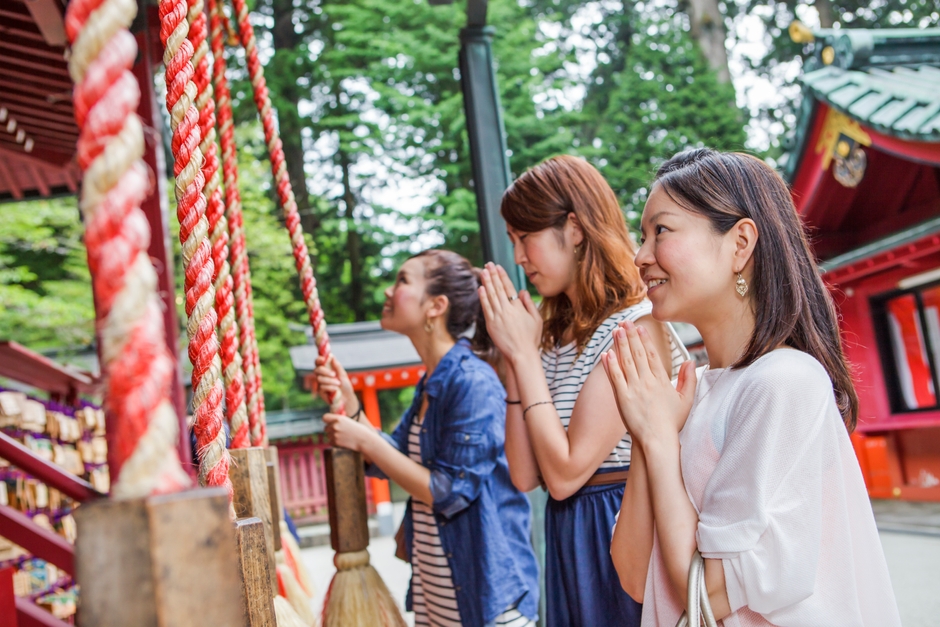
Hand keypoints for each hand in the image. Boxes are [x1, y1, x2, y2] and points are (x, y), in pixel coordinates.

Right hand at [313, 355, 356, 411]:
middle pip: (316, 369)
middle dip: (325, 371)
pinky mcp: (320, 391)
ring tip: (338, 384)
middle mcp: (322, 375)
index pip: (319, 362)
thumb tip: (331, 356)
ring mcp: (320, 383)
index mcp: (327, 369)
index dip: (319, 359)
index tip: (323, 359)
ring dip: (330, 381)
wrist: (347, 398)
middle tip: (334, 374)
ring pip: (319, 378)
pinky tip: (335, 390)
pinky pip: (322, 387)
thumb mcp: (343, 374)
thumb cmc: (345, 385)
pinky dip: (330, 387)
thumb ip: (337, 366)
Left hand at [323, 412, 375, 451]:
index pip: (324, 417)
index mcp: (339, 418)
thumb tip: (330, 420)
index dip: (327, 420)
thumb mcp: (349, 421)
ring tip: (342, 436)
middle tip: (338, 430)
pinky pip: (331, 441)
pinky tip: (343, 441)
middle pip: (325, 427)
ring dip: (333, 436)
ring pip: (328, 435)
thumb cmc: (358, 429)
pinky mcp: (335, 442)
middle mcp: (335, 426)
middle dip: (330, 429)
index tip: (329, 422)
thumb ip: (339, 420)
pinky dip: (335, 442)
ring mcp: (334, 435)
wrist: (364, 440)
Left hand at [478, 263, 541, 366]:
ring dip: (486, 283)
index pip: (508, 288)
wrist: (521, 354)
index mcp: (518, 307)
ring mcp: (498, 317)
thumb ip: (529, 304)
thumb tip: (522, 292)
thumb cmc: (531, 338)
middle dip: (492, 275)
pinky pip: (486, 308)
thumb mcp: (536, 319)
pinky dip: (482, 298)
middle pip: (498, 289)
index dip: (502, 276)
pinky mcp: (491, 324)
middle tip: (488, 264)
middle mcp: (507, 310)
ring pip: (491, 296)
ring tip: (483, 272)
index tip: (498, 267)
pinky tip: (480, 289)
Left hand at [602, 320, 696, 444]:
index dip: (646, 340)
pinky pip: (616, 378)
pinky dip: (611, 365)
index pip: (653, 355)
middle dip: (631, 336)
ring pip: (626, 362)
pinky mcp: (623, 398)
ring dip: (620, 345)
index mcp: (662, 381)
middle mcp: (648, 382)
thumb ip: (688, 380)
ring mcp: (635, 389)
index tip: (640, 327)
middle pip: (638, 354)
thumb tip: (691, 361)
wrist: (658, 440)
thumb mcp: (685, 400)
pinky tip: (606, 353)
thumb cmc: (671, 423)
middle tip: (625, 322)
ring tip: (616, 330)